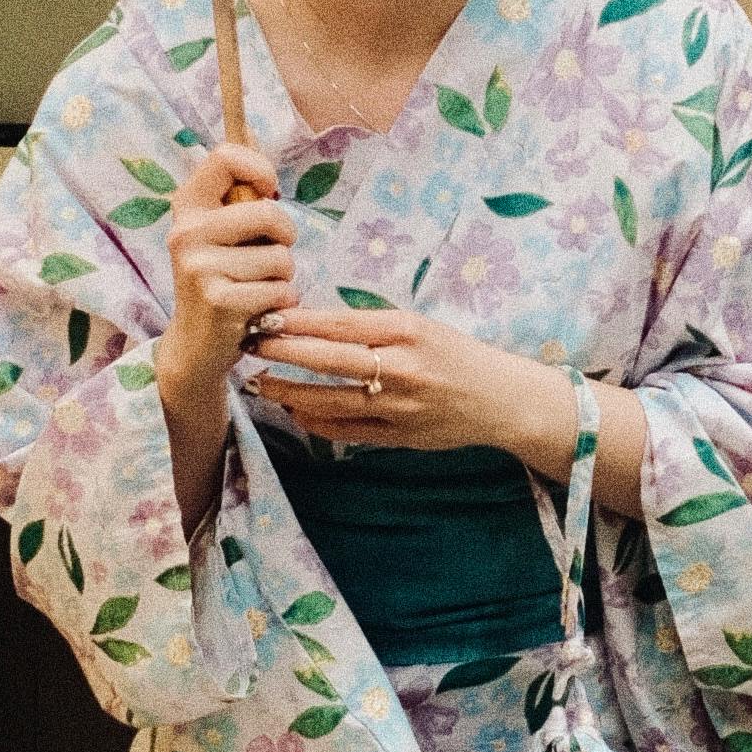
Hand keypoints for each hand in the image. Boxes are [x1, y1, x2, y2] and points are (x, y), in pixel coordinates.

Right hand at [160, 137, 295, 391]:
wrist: (194, 346)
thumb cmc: (220, 281)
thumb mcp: (219, 233)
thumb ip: (238, 197)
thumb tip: (258, 141)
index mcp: (187, 208)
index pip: (225, 157)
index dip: (260, 169)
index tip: (267, 193)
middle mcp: (186, 232)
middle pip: (268, 213)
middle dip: (284, 238)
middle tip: (266, 257)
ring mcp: (199, 267)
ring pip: (280, 257)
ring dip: (281, 277)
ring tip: (254, 289)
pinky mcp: (219, 301)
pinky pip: (280, 289)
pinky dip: (280, 303)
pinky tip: (256, 312)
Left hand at [245, 307, 575, 466]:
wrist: (502, 400)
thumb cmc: (458, 355)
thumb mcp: (422, 326)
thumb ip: (375, 327)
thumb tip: (315, 323)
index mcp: (407, 331)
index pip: (339, 324)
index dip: (297, 321)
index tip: (265, 315)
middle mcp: (401, 367)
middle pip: (329, 359)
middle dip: (283, 351)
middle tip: (249, 344)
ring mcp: (399, 406)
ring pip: (331, 399)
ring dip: (290, 391)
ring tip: (259, 382)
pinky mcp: (398, 436)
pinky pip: (346, 431)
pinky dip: (315, 421)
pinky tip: (294, 411)